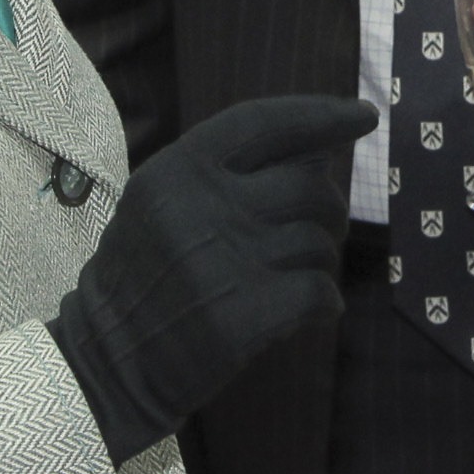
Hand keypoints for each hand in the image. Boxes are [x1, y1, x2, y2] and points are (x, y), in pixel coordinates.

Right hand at [49, 94, 377, 463]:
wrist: (107, 359)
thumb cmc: (146, 274)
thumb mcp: (165, 202)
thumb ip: (228, 170)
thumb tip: (321, 148)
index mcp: (178, 170)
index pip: (266, 122)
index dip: (322, 115)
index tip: (365, 115)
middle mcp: (202, 207)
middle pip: (310, 187)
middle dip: (329, 210)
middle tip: (317, 232)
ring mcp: (224, 262)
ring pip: (320, 242)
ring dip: (320, 261)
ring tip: (291, 279)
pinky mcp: (243, 316)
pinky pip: (321, 292)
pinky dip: (326, 302)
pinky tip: (308, 311)